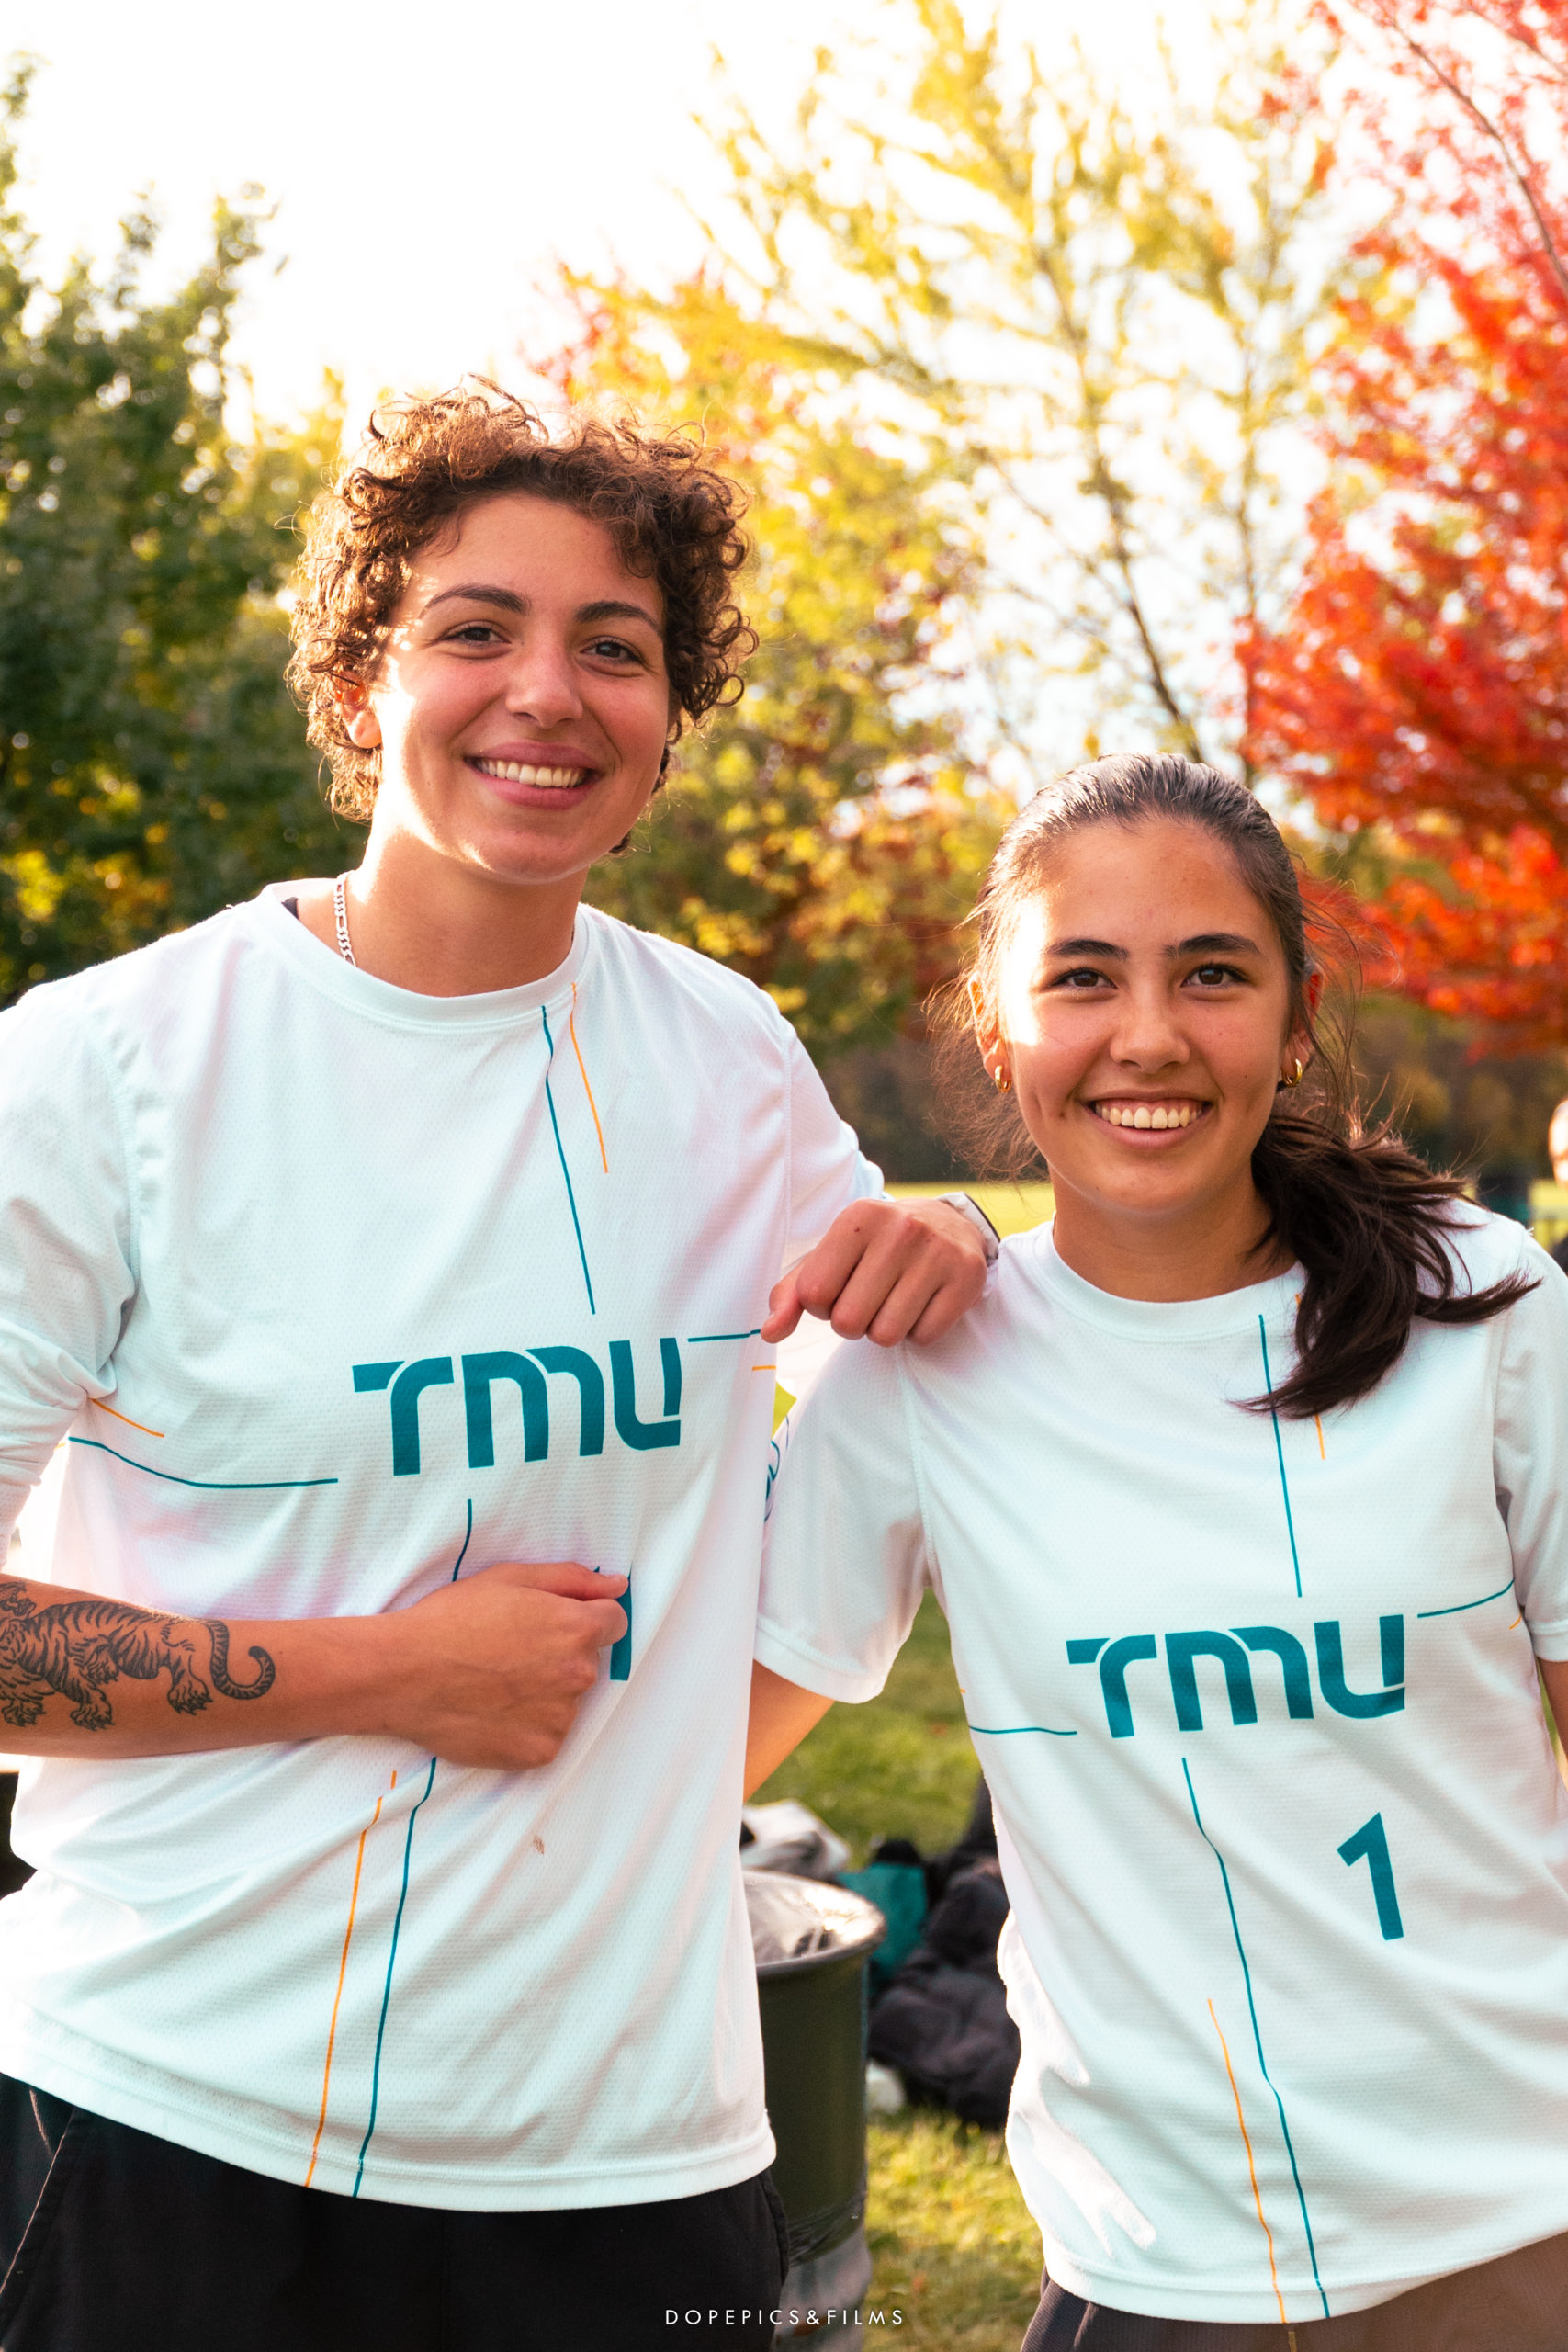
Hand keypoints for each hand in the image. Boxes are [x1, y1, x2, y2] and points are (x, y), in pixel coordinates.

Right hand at [373, 1562, 626, 1769]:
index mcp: (577, 1629)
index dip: (582, 1619)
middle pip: (586, 1663)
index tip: (549, 1625)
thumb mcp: (510, 1578)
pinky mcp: (539, 1753)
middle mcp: (578, 1675)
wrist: (402, 1674)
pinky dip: (526, 1727)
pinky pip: (546, 1736)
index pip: (614, 1624)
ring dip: (543, 1694)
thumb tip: (619, 1587)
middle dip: (559, 1656)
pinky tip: (492, 1710)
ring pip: (565, 1702)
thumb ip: (573, 1580)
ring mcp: (560, 1718)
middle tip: (508, 1652)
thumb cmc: (452, 1619)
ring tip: (494, 1683)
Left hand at [762, 1196, 987, 1347]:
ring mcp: (937, 1252)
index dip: (822, 1306)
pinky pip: (925, 1337)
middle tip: (869, 1300)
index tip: (840, 1289)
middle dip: (853, 1324)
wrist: (947, 1223)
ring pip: (886, 1335)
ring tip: (895, 1301)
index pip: (814, 1295)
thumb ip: (792, 1294)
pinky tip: (922, 1304)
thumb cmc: (874, 1248)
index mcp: (857, 1218)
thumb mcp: (830, 1257)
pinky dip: (918, 1332)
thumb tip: (769, 1333)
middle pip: (849, 1322)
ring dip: (884, 1331)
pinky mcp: (966, 1276)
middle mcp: (900, 1229)